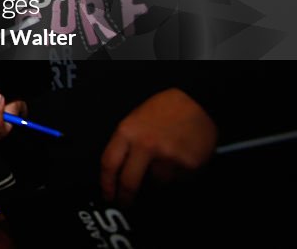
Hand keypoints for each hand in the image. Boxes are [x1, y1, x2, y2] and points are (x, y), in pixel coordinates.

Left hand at [100, 88, 216, 205]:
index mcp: (128, 131)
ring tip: (166, 159)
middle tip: (126, 202)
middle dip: (126, 197)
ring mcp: (167, 156)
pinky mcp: (188, 165)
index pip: (109, 163)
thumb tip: (118, 170)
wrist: (197, 101)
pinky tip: (180, 158)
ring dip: (159, 178)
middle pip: (129, 182)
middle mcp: (145, 145)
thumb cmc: (165, 109)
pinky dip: (178, 174)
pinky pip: (179, 180)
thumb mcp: (135, 119)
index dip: (106, 183)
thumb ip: (126, 143)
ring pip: (157, 182)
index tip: (108, 194)